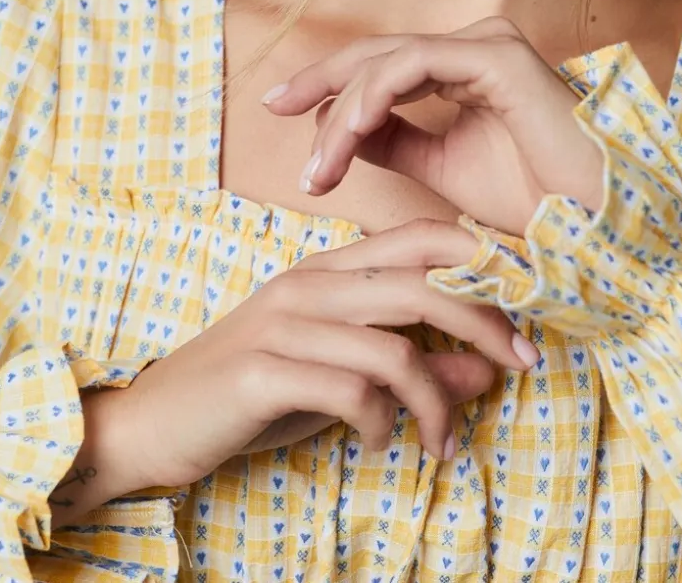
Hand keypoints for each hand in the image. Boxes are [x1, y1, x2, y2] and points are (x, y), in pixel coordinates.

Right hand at [114, 219, 539, 489]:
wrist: (152, 421)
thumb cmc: (253, 394)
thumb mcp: (341, 377)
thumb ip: (411, 367)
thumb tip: (484, 369)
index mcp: (329, 268)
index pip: (421, 238)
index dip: (483, 260)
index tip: (528, 303)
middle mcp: (310, 282)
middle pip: (423, 284)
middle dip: (485, 322)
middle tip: (523, 364)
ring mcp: (285, 322)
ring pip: (395, 347)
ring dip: (435, 402)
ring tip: (441, 442)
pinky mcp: (263, 370)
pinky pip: (351, 391)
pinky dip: (380, 424)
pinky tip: (376, 442)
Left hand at [262, 17, 602, 234]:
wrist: (592, 229)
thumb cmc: (534, 202)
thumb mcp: (442, 169)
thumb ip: (394, 141)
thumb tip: (340, 128)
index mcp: (467, 67)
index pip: (382, 66)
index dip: (329, 86)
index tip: (281, 112)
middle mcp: (477, 46)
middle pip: (377, 56)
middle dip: (320, 83)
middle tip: (273, 106)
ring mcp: (489, 44)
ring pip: (388, 62)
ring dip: (342, 110)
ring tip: (317, 163)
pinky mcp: (497, 56)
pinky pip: (417, 64)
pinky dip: (376, 92)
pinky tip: (350, 126)